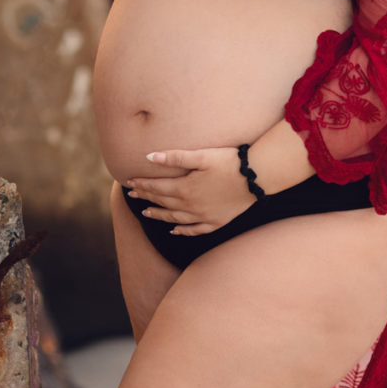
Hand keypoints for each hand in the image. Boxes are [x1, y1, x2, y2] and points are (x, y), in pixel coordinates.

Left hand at [125, 147, 254, 235]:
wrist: (257, 178)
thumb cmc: (229, 162)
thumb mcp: (201, 156)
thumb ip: (175, 158)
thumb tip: (149, 157)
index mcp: (185, 189)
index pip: (157, 187)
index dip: (142, 185)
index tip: (129, 182)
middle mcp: (191, 207)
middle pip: (163, 203)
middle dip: (146, 198)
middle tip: (133, 196)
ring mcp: (204, 217)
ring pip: (175, 219)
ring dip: (159, 215)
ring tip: (146, 213)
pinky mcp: (217, 222)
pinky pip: (194, 231)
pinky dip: (182, 231)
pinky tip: (175, 230)